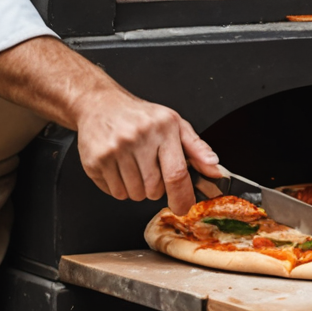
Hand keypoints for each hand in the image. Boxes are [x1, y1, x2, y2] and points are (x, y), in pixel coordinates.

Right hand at [74, 90, 221, 213]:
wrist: (100, 104)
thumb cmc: (141, 117)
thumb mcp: (174, 124)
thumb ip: (197, 148)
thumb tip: (215, 169)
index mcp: (163, 128)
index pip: (176, 173)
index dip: (182, 197)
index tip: (183, 206)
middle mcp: (139, 137)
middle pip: (154, 189)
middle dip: (156, 189)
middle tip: (150, 170)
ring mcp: (115, 149)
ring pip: (134, 194)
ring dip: (137, 189)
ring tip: (133, 166)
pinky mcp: (96, 160)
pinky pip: (115, 193)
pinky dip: (120, 188)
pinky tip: (119, 167)